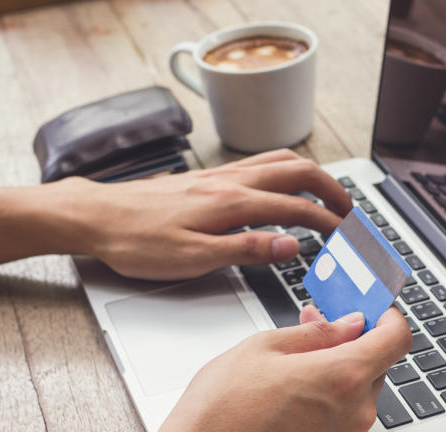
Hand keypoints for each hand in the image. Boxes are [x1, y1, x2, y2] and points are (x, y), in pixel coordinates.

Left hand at [59, 149, 352, 279]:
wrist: (94, 218)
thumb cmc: (136, 242)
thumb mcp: (194, 258)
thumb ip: (247, 249)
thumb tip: (291, 244)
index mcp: (231, 203)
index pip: (297, 207)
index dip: (329, 223)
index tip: (348, 238)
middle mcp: (229, 181)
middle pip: (297, 171)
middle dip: (332, 190)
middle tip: (351, 212)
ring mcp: (218, 175)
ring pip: (279, 160)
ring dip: (311, 176)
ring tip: (328, 196)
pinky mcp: (206, 177)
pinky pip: (259, 164)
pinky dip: (285, 171)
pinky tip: (283, 187)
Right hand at [128, 305, 411, 431]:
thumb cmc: (219, 414)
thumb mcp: (263, 347)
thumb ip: (316, 332)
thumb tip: (347, 325)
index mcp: (344, 377)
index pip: (397, 338)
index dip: (387, 316)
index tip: (372, 308)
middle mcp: (354, 413)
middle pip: (377, 364)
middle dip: (351, 340)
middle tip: (315, 324)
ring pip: (358, 391)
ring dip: (337, 369)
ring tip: (292, 359)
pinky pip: (343, 417)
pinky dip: (328, 397)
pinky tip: (291, 391)